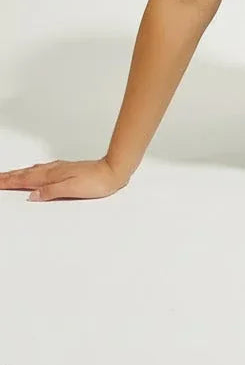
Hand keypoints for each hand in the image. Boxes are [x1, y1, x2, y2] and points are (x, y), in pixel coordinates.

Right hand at [0, 157, 129, 200]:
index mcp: (53, 176)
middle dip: (10, 177)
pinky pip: (43, 170)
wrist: (114, 171)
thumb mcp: (72, 189)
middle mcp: (55, 170)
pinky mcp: (67, 170)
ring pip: (34, 171)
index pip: (26, 180)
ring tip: (9, 175)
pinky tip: (34, 172)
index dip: (10, 182)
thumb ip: (52, 192)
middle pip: (26, 174)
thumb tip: (32, 195)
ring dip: (19, 173)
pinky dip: (32, 172)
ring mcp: (60, 169)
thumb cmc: (97, 181)